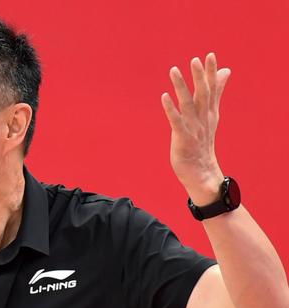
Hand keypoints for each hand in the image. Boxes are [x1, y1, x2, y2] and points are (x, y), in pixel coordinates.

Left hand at [161, 53, 230, 205]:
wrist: (202, 171)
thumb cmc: (202, 142)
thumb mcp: (211, 116)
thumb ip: (216, 93)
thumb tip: (225, 71)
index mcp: (210, 113)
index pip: (212, 89)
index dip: (210, 72)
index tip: (209, 55)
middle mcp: (204, 118)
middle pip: (203, 94)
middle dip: (199, 77)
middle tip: (195, 59)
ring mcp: (193, 128)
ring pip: (187, 104)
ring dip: (181, 87)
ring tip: (173, 70)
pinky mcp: (182, 138)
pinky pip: (176, 121)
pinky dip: (170, 109)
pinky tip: (164, 97)